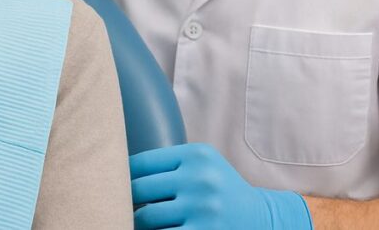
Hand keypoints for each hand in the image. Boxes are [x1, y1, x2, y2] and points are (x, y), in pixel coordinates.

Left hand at [131, 143, 312, 229]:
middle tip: (125, 204)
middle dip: (129, 200)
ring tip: (139, 221)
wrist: (263, 219)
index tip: (115, 181)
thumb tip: (118, 170)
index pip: (141, 162)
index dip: (122, 174)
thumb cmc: (221, 190)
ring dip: (138, 222)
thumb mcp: (203, 165)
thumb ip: (169, 164)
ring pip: (146, 217)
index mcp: (196, 155)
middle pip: (139, 190)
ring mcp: (203, 209)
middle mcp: (200, 179)